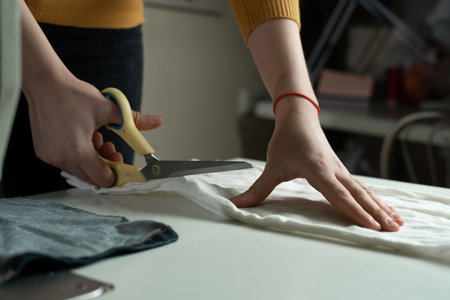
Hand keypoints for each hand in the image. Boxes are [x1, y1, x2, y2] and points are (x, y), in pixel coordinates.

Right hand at [25, 77, 162, 186]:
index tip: (122, 162)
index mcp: (79, 151)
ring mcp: (50, 157)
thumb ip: (135, 121)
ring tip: (97, 138)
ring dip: (92, 159)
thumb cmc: (74, 95)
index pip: (103, 178)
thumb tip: (158, 121)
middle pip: (91, 177)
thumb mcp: (109, 108)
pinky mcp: (43, 152)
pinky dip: (78, 155)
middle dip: (105, 165)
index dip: (116, 173)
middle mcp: (62, 158)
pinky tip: (82, 137)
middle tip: (111, 145)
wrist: (45, 84)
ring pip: (79, 170)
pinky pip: (66, 162)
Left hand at [231, 99, 403, 230]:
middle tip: (394, 230)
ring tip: (398, 222)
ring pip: (365, 191)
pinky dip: (375, 199)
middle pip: (359, 194)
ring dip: (381, 207)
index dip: (353, 211)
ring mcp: (340, 170)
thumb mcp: (272, 165)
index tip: (370, 225)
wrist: (299, 116)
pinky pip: (362, 187)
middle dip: (376, 213)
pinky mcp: (341, 170)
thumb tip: (238, 205)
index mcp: (318, 169)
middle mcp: (334, 170)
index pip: (338, 194)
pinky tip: (386, 207)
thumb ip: (258, 189)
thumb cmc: (287, 139)